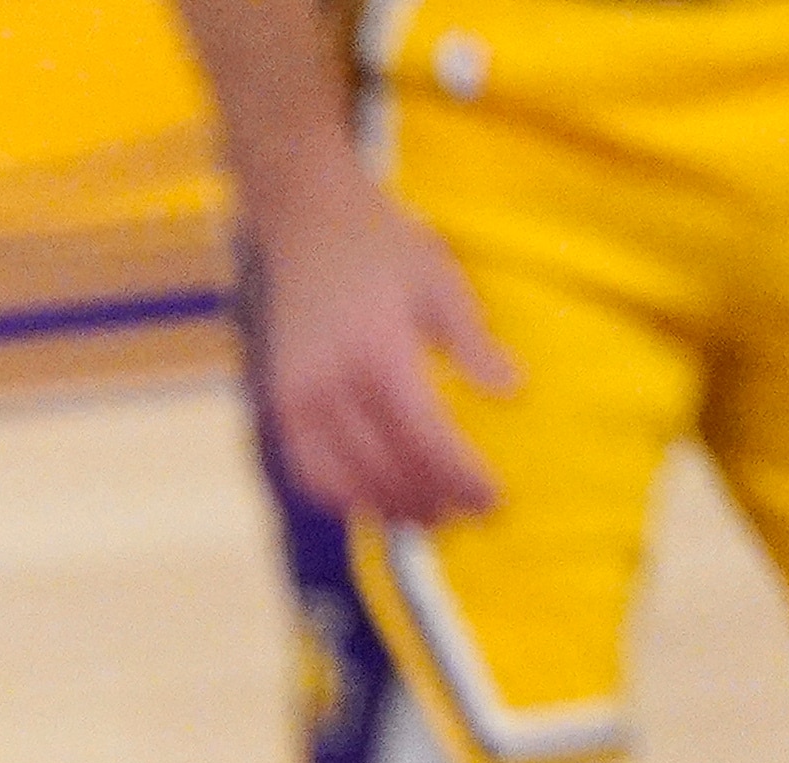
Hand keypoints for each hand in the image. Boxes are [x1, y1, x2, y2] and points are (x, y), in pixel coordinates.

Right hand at [248, 172, 516, 524]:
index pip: (423, 438)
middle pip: (383, 470)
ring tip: (424, 514)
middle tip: (467, 514)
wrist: (305, 221)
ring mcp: (297, 401)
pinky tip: (373, 497)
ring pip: (340, 483)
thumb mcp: (440, 280)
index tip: (493, 497)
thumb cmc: (381, 244)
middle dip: (428, 499)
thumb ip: (473, 340)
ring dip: (384, 507)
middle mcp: (330, 386)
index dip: (459, 477)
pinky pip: (307, 472)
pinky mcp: (279, 406)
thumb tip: (510, 390)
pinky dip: (341, 495)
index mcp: (378, 353)